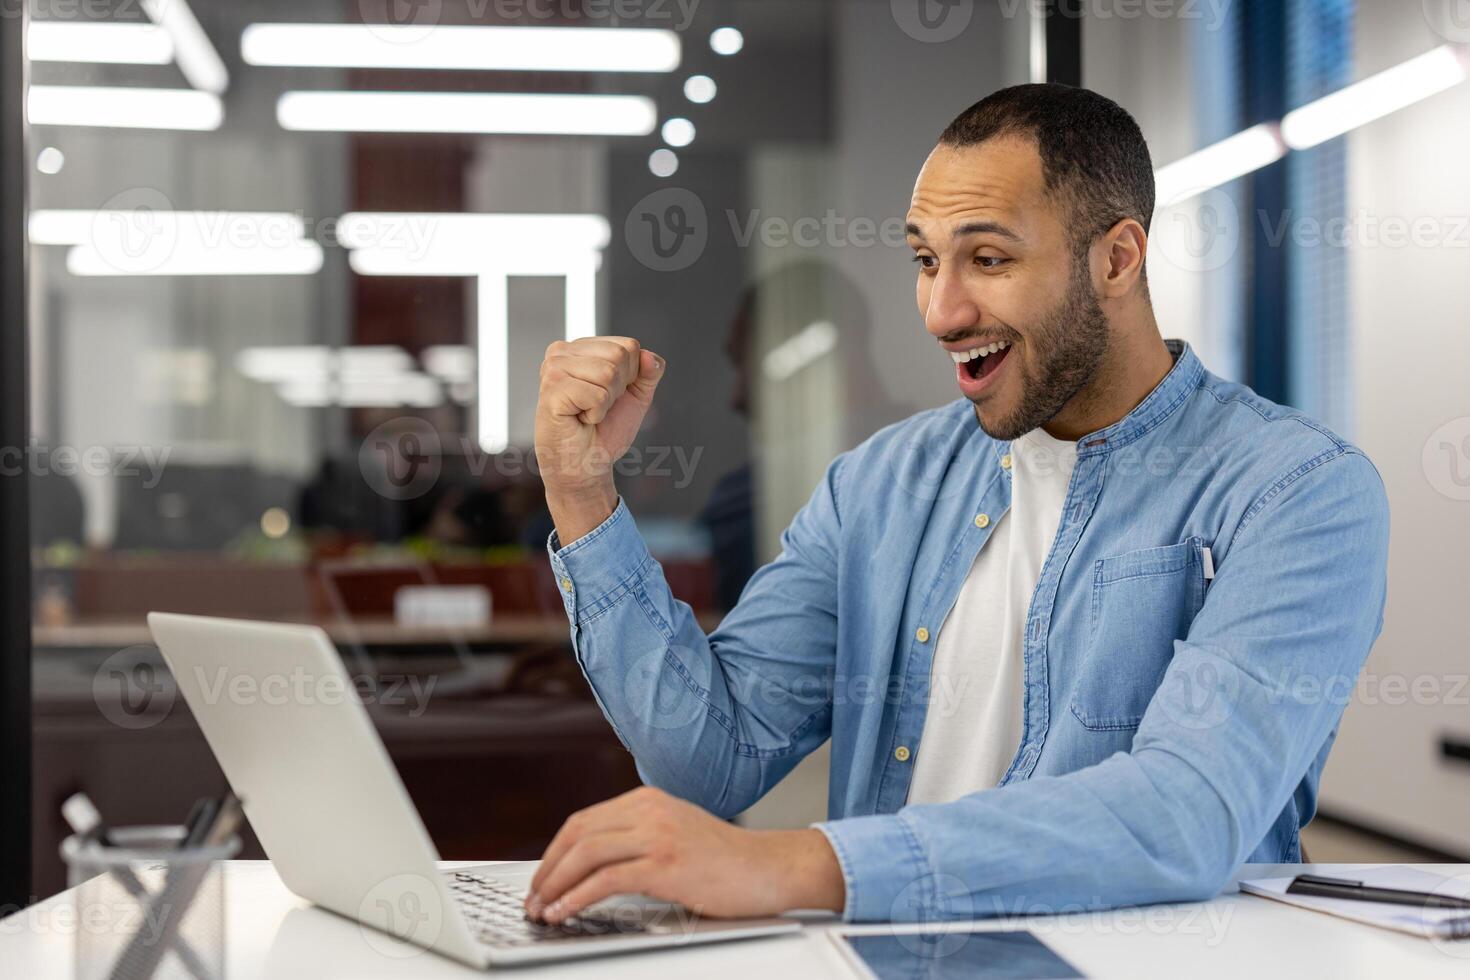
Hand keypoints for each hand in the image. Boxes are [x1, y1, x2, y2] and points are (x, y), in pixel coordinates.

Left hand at [523, 787, 844, 922]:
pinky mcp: (666, 864)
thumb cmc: (728, 861)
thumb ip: (639, 838)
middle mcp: (650, 810)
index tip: (541, 878)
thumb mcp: (677, 834)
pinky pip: (606, 879)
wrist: (771, 868)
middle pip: (577, 833)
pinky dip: (576, 897)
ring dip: (555, 885)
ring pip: (586, 853)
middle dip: (547, 870)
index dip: (554, 852)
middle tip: (533, 898)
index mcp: (649, 800)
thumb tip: (591, 866)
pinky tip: (564, 912)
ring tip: (542, 909)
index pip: (584, 821)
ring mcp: (658, 834)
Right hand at [534, 337, 663, 542]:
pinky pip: (597, 395)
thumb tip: (649, 356)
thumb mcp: (636, 396)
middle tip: (598, 405)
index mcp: (581, 348)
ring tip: (587, 412)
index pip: (627, 345)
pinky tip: (579, 419)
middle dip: (619, 388)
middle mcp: (562, 352)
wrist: (586, 465)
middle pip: (619, 355)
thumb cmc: (605, 430)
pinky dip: (596, 414)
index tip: (610, 395)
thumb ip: (648, 372)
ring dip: (606, 402)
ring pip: (608, 373)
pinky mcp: (551, 390)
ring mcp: (553, 369)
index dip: (631, 376)